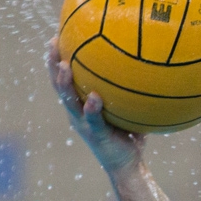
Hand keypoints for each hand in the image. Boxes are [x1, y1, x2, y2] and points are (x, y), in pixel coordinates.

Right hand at [47, 37, 144, 174]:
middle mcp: (76, 112)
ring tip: (65, 65)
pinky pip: (92, 119)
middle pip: (58, 84)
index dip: (58, 58)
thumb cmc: (129, 134)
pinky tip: (95, 97)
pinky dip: (92, 108)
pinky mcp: (95, 135)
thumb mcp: (126, 108)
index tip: (57, 36)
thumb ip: (129, 90)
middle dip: (53, 63)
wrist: (127, 164)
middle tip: (53, 42)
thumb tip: (147, 64)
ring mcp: (83, 123)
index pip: (65, 77)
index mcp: (80, 104)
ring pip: (68, 100)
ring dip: (64, 82)